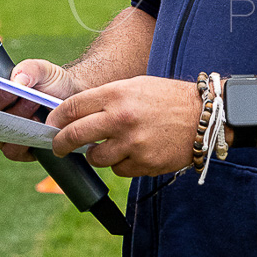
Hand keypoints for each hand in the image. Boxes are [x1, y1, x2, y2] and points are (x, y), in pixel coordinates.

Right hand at [0, 58, 84, 162]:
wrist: (73, 100)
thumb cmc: (50, 83)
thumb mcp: (43, 69)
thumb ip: (29, 69)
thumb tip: (16, 80)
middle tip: (15, 91)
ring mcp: (2, 133)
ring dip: (14, 117)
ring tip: (33, 103)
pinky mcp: (17, 150)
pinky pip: (12, 150)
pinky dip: (24, 139)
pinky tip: (38, 125)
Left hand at [47, 75, 199, 177]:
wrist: (204, 117)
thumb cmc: (167, 98)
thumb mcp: (135, 86)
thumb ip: (106, 100)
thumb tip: (75, 116)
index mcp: (117, 94)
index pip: (72, 108)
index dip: (56, 118)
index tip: (52, 125)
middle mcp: (121, 119)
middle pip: (75, 135)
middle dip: (61, 143)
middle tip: (58, 147)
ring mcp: (133, 143)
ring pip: (97, 158)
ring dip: (96, 155)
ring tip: (107, 147)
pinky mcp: (144, 163)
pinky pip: (119, 170)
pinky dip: (121, 164)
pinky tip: (134, 152)